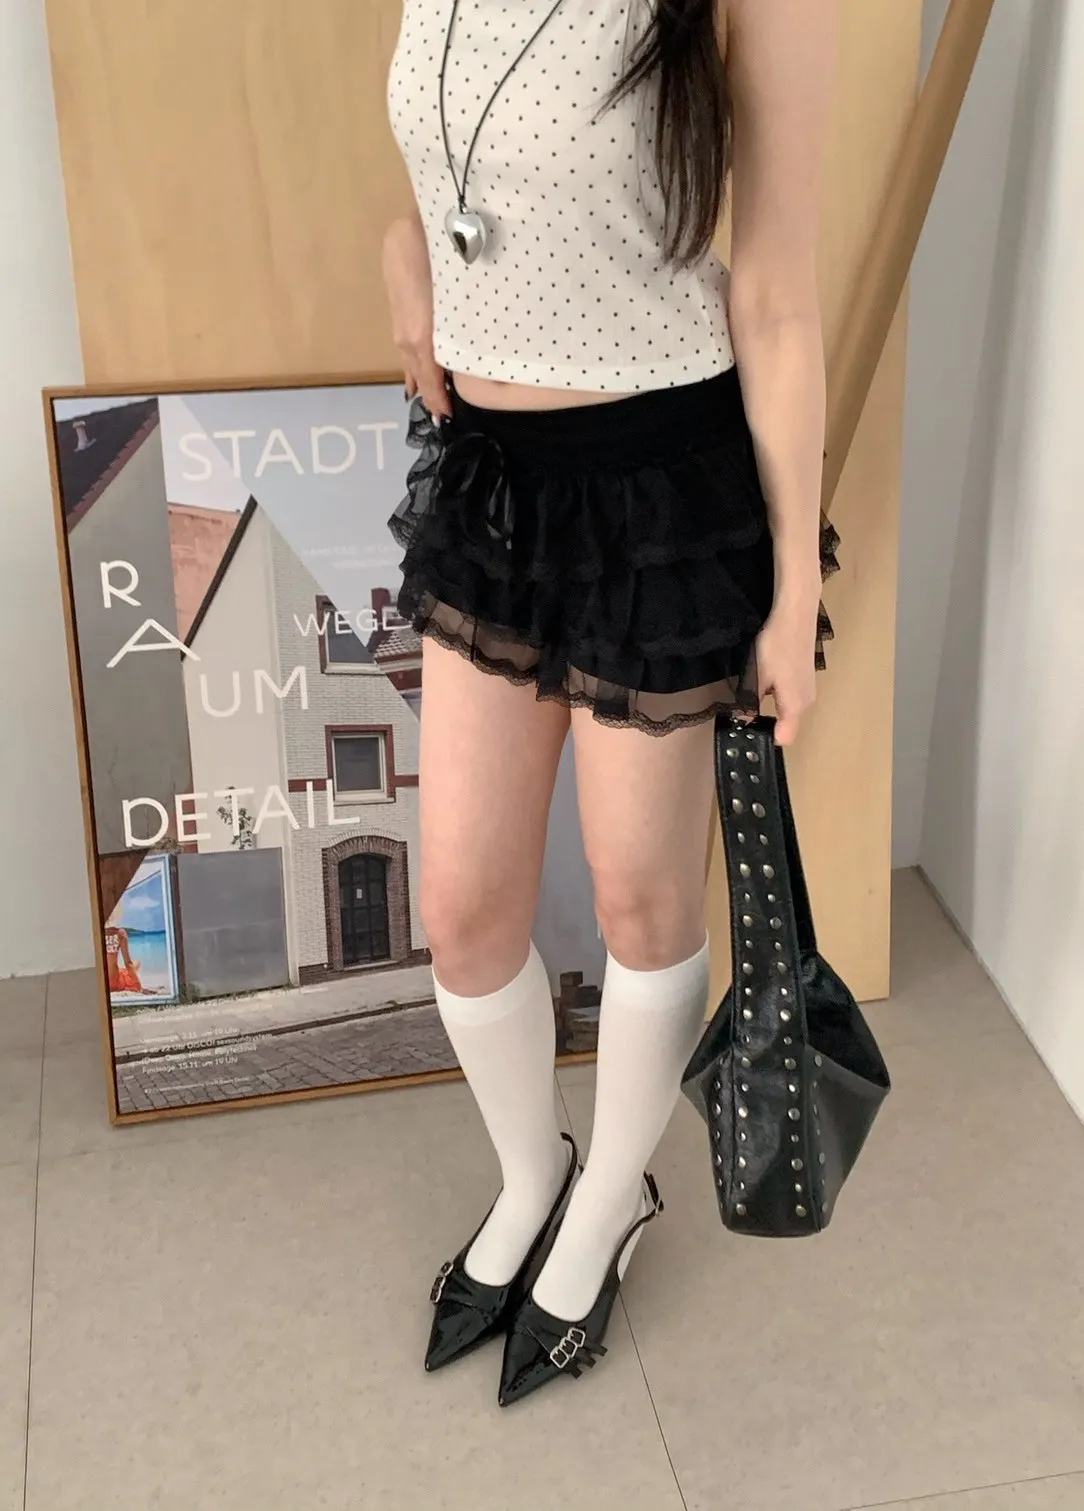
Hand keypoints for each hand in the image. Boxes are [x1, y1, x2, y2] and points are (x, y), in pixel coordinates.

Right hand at [382, 215, 451, 420]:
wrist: (419, 216)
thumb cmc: (450, 251)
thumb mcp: (463, 295)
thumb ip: (466, 327)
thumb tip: (474, 356)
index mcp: (422, 334)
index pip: (430, 375)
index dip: (439, 397)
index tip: (448, 416)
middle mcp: (407, 330)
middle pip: (418, 369)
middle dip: (430, 393)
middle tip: (441, 417)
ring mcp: (399, 317)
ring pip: (409, 356)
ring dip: (420, 379)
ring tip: (429, 400)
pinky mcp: (397, 304)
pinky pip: (404, 341)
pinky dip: (411, 361)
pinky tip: (412, 374)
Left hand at [755, 595, 818, 746]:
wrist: (795, 616)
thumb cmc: (776, 647)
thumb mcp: (757, 676)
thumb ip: (750, 701)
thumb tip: (744, 719)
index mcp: (795, 706)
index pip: (785, 737)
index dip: (766, 737)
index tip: (749, 731)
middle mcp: (806, 702)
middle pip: (785, 723)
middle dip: (766, 721)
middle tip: (743, 711)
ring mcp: (808, 689)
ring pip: (787, 708)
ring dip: (771, 705)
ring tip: (753, 692)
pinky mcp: (806, 677)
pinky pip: (791, 695)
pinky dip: (778, 693)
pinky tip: (767, 677)